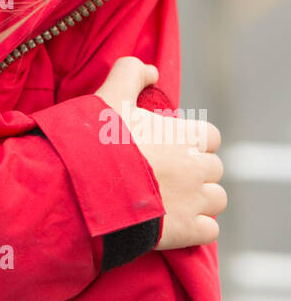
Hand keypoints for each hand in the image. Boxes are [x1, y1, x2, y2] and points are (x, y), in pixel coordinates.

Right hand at [94, 56, 226, 250]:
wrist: (83, 187)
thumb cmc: (97, 140)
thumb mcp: (110, 95)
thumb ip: (130, 72)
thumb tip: (151, 70)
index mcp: (185, 135)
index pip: (210, 137)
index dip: (193, 142)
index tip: (171, 148)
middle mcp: (196, 167)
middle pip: (213, 169)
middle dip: (195, 172)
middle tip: (165, 175)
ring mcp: (194, 201)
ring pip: (216, 200)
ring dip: (199, 201)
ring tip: (171, 201)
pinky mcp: (186, 231)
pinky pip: (209, 230)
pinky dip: (196, 229)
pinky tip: (173, 224)